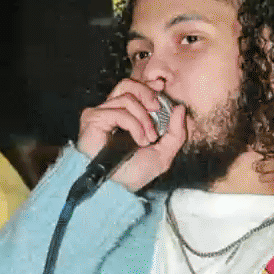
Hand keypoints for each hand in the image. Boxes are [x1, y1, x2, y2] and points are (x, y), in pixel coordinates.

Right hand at [76, 77, 188, 193]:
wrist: (118, 189)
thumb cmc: (135, 173)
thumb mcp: (164, 152)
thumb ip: (176, 132)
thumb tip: (180, 108)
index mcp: (124, 116)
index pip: (132, 89)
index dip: (147, 85)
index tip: (161, 87)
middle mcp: (110, 113)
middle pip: (127, 84)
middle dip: (146, 93)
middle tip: (157, 108)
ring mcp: (100, 115)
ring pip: (126, 97)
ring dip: (143, 118)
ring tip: (148, 138)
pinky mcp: (92, 119)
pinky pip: (119, 111)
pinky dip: (134, 125)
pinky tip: (139, 140)